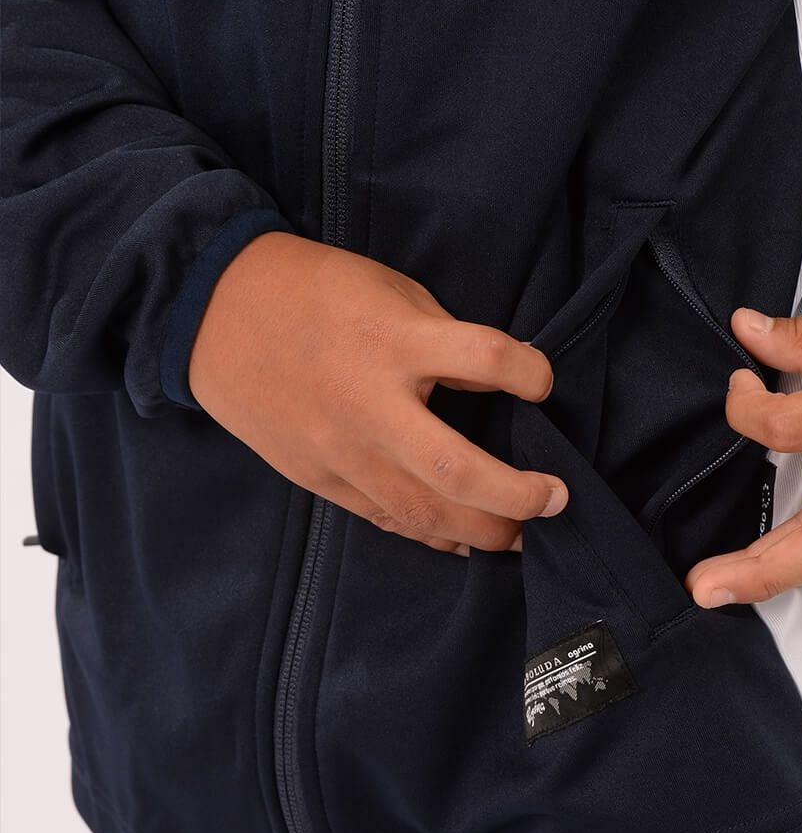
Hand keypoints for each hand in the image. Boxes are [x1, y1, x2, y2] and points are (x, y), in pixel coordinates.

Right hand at [189, 231, 566, 552]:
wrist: (214, 313)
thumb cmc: (314, 293)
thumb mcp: (390, 292)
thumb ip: (442, 338)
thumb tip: (498, 382)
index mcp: (393, 342)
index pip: (486, 361)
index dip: (530, 373)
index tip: (543, 379)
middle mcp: (368, 405)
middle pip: (456, 469)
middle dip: (517, 495)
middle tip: (556, 499)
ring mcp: (340, 450)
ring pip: (423, 510)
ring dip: (483, 530)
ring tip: (522, 535)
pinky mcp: (319, 477)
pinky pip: (384, 518)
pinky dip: (430, 534)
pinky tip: (463, 540)